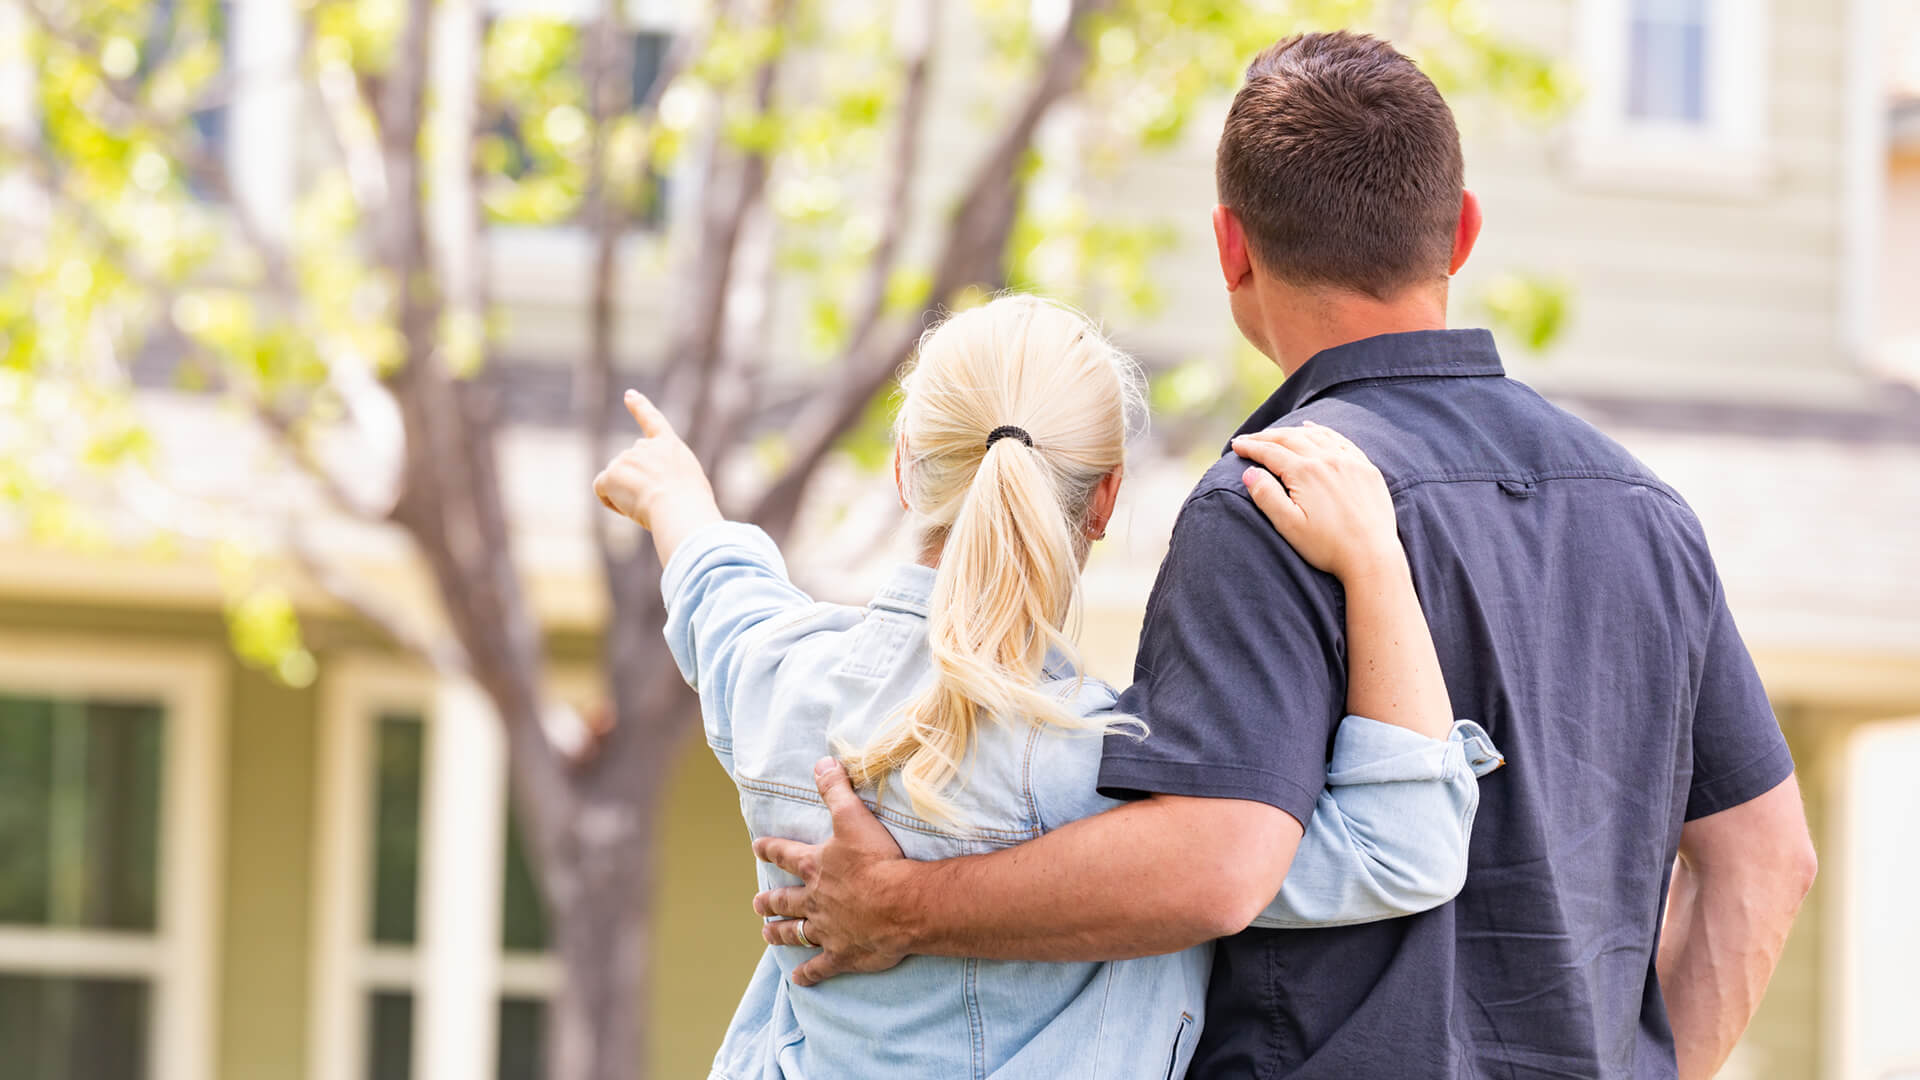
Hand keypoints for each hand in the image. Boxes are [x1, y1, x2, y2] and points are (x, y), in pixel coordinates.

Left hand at [592, 390, 718, 535]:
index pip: (653, 421)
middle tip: (657, 501)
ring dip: (627, 495)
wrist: (680, 508)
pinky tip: (630, 508)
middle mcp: (645, 446)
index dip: (640, 406)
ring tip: (649, 506)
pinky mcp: (611, 473)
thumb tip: (653, 489)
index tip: (629, 394)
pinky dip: (611, 501)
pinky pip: (601, 489)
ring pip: (617, 481)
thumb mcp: (689, 483)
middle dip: (636, 482)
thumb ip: (668, 476)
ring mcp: (626, 458)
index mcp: (669, 446)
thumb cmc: (692, 503)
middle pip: (630, 466)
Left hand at [751, 758, 912, 986]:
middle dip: (769, 901)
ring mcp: (826, 930)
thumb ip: (836, 790)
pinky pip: (820, 967)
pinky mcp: (842, 954)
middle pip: (785, 900)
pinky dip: (808, 974)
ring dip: (780, 933)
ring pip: (795, 933)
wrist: (901, 903)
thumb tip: (821, 762)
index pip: (786, 854)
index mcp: (816, 866)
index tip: (757, 847)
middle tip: (758, 903)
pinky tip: (798, 979)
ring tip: (767, 934)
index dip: (770, 849)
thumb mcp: (855, 817)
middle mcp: (815, 899)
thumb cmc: (878, 860)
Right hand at [1231, 422, 1403, 581]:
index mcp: (1305, 472)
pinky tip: (1312, 428)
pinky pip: (1339, 439)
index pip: (1271, 452)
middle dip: (1266, 437)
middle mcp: (1328, 460)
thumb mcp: (1289, 526)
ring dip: (1291, 431)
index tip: (1236, 445)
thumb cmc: (1327, 547)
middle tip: (1249, 439)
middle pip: (1290, 438)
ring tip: (1274, 433)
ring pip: (1315, 435)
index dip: (1250, 447)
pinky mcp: (1366, 468)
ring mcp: (1349, 461)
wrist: (1372, 556)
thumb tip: (1249, 472)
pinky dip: (1321, 430)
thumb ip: (1266, 496)